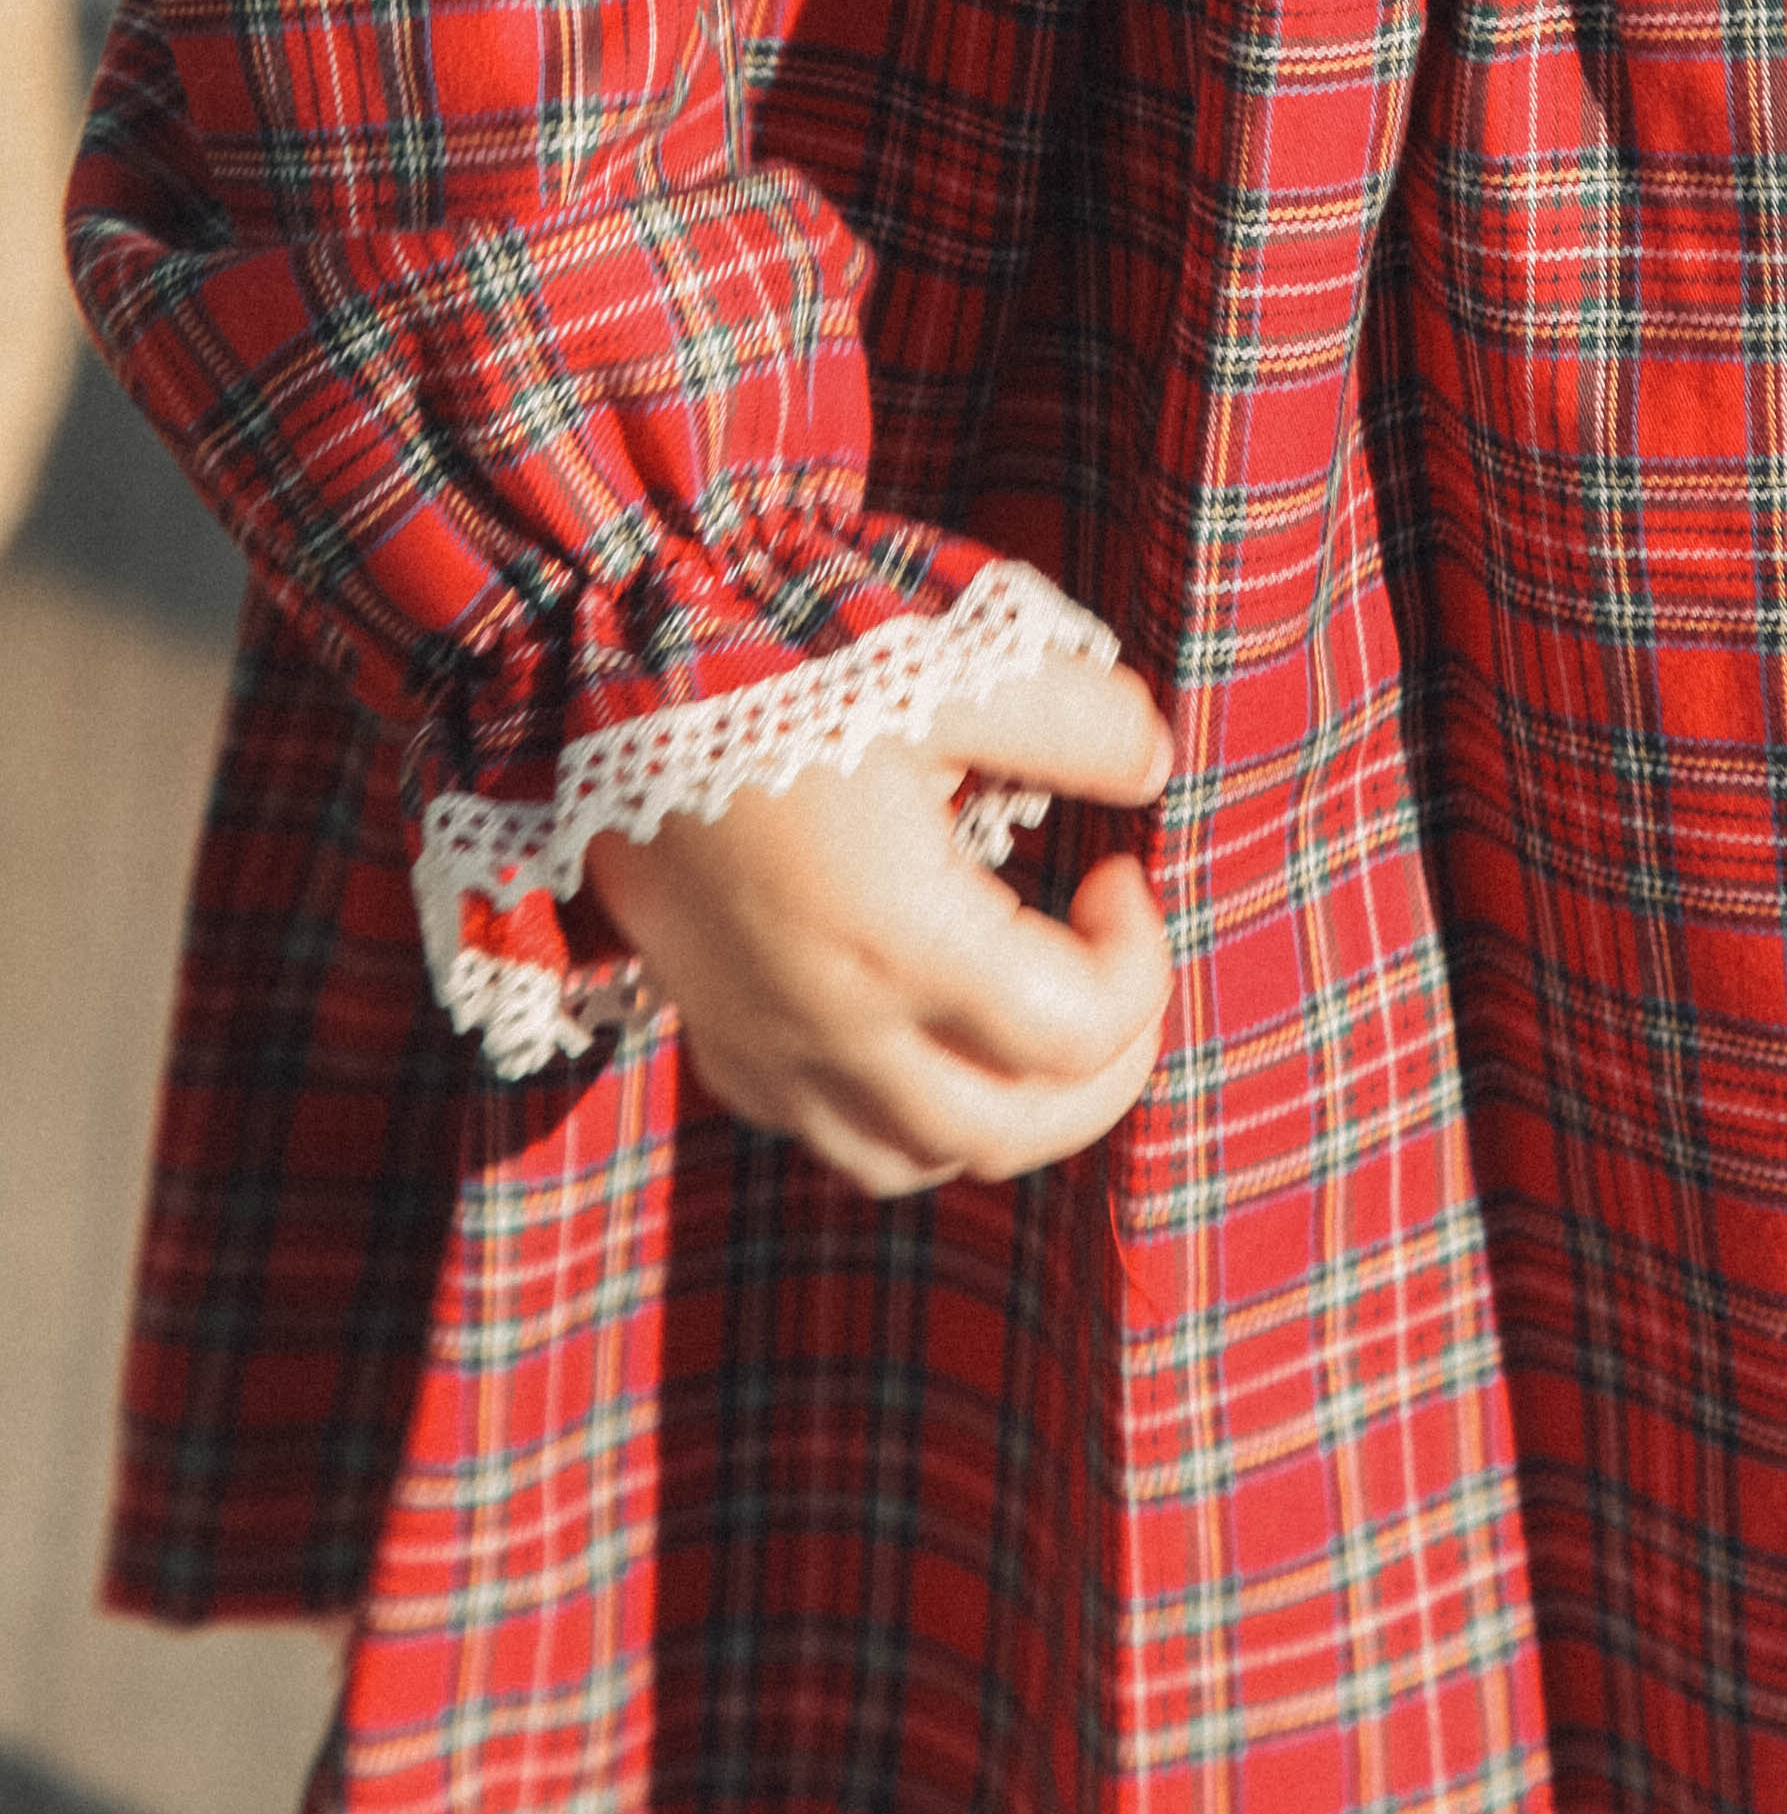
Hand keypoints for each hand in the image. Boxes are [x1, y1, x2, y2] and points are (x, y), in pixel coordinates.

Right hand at [583, 651, 1174, 1198]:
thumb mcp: (958, 664)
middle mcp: (831, 1026)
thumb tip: (1152, 766)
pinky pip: (826, 1134)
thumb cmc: (788, 655)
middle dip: (1103, 1069)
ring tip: (1037, 1017)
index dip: (1140, 963)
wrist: (607, 655)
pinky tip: (921, 1022)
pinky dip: (904, 1114)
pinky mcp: (714, 1034)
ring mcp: (762, 1044)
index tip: (1122, 869)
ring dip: (1006, 1112)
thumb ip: (1082, 722)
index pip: (1076, 1033)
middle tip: (1117, 968)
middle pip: (1011, 1134)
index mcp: (902, 943)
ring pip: (915, 1158)